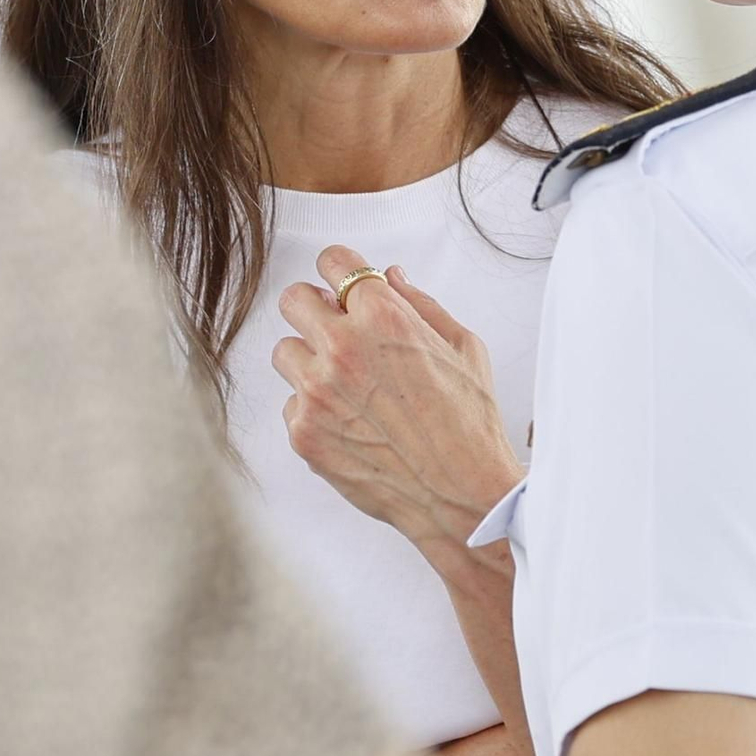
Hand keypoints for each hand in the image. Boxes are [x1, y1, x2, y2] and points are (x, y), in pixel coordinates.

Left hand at [274, 255, 522, 563]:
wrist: (461, 494)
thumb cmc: (470, 422)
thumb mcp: (463, 347)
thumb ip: (420, 303)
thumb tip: (390, 276)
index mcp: (383, 317)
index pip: (332, 260)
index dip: (341, 271)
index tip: (343, 285)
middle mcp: (342, 348)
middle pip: (293, 299)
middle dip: (315, 309)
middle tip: (336, 329)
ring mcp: (317, 392)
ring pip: (285, 352)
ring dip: (310, 361)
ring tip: (347, 385)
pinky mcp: (303, 433)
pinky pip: (291, 404)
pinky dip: (314, 410)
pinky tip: (351, 423)